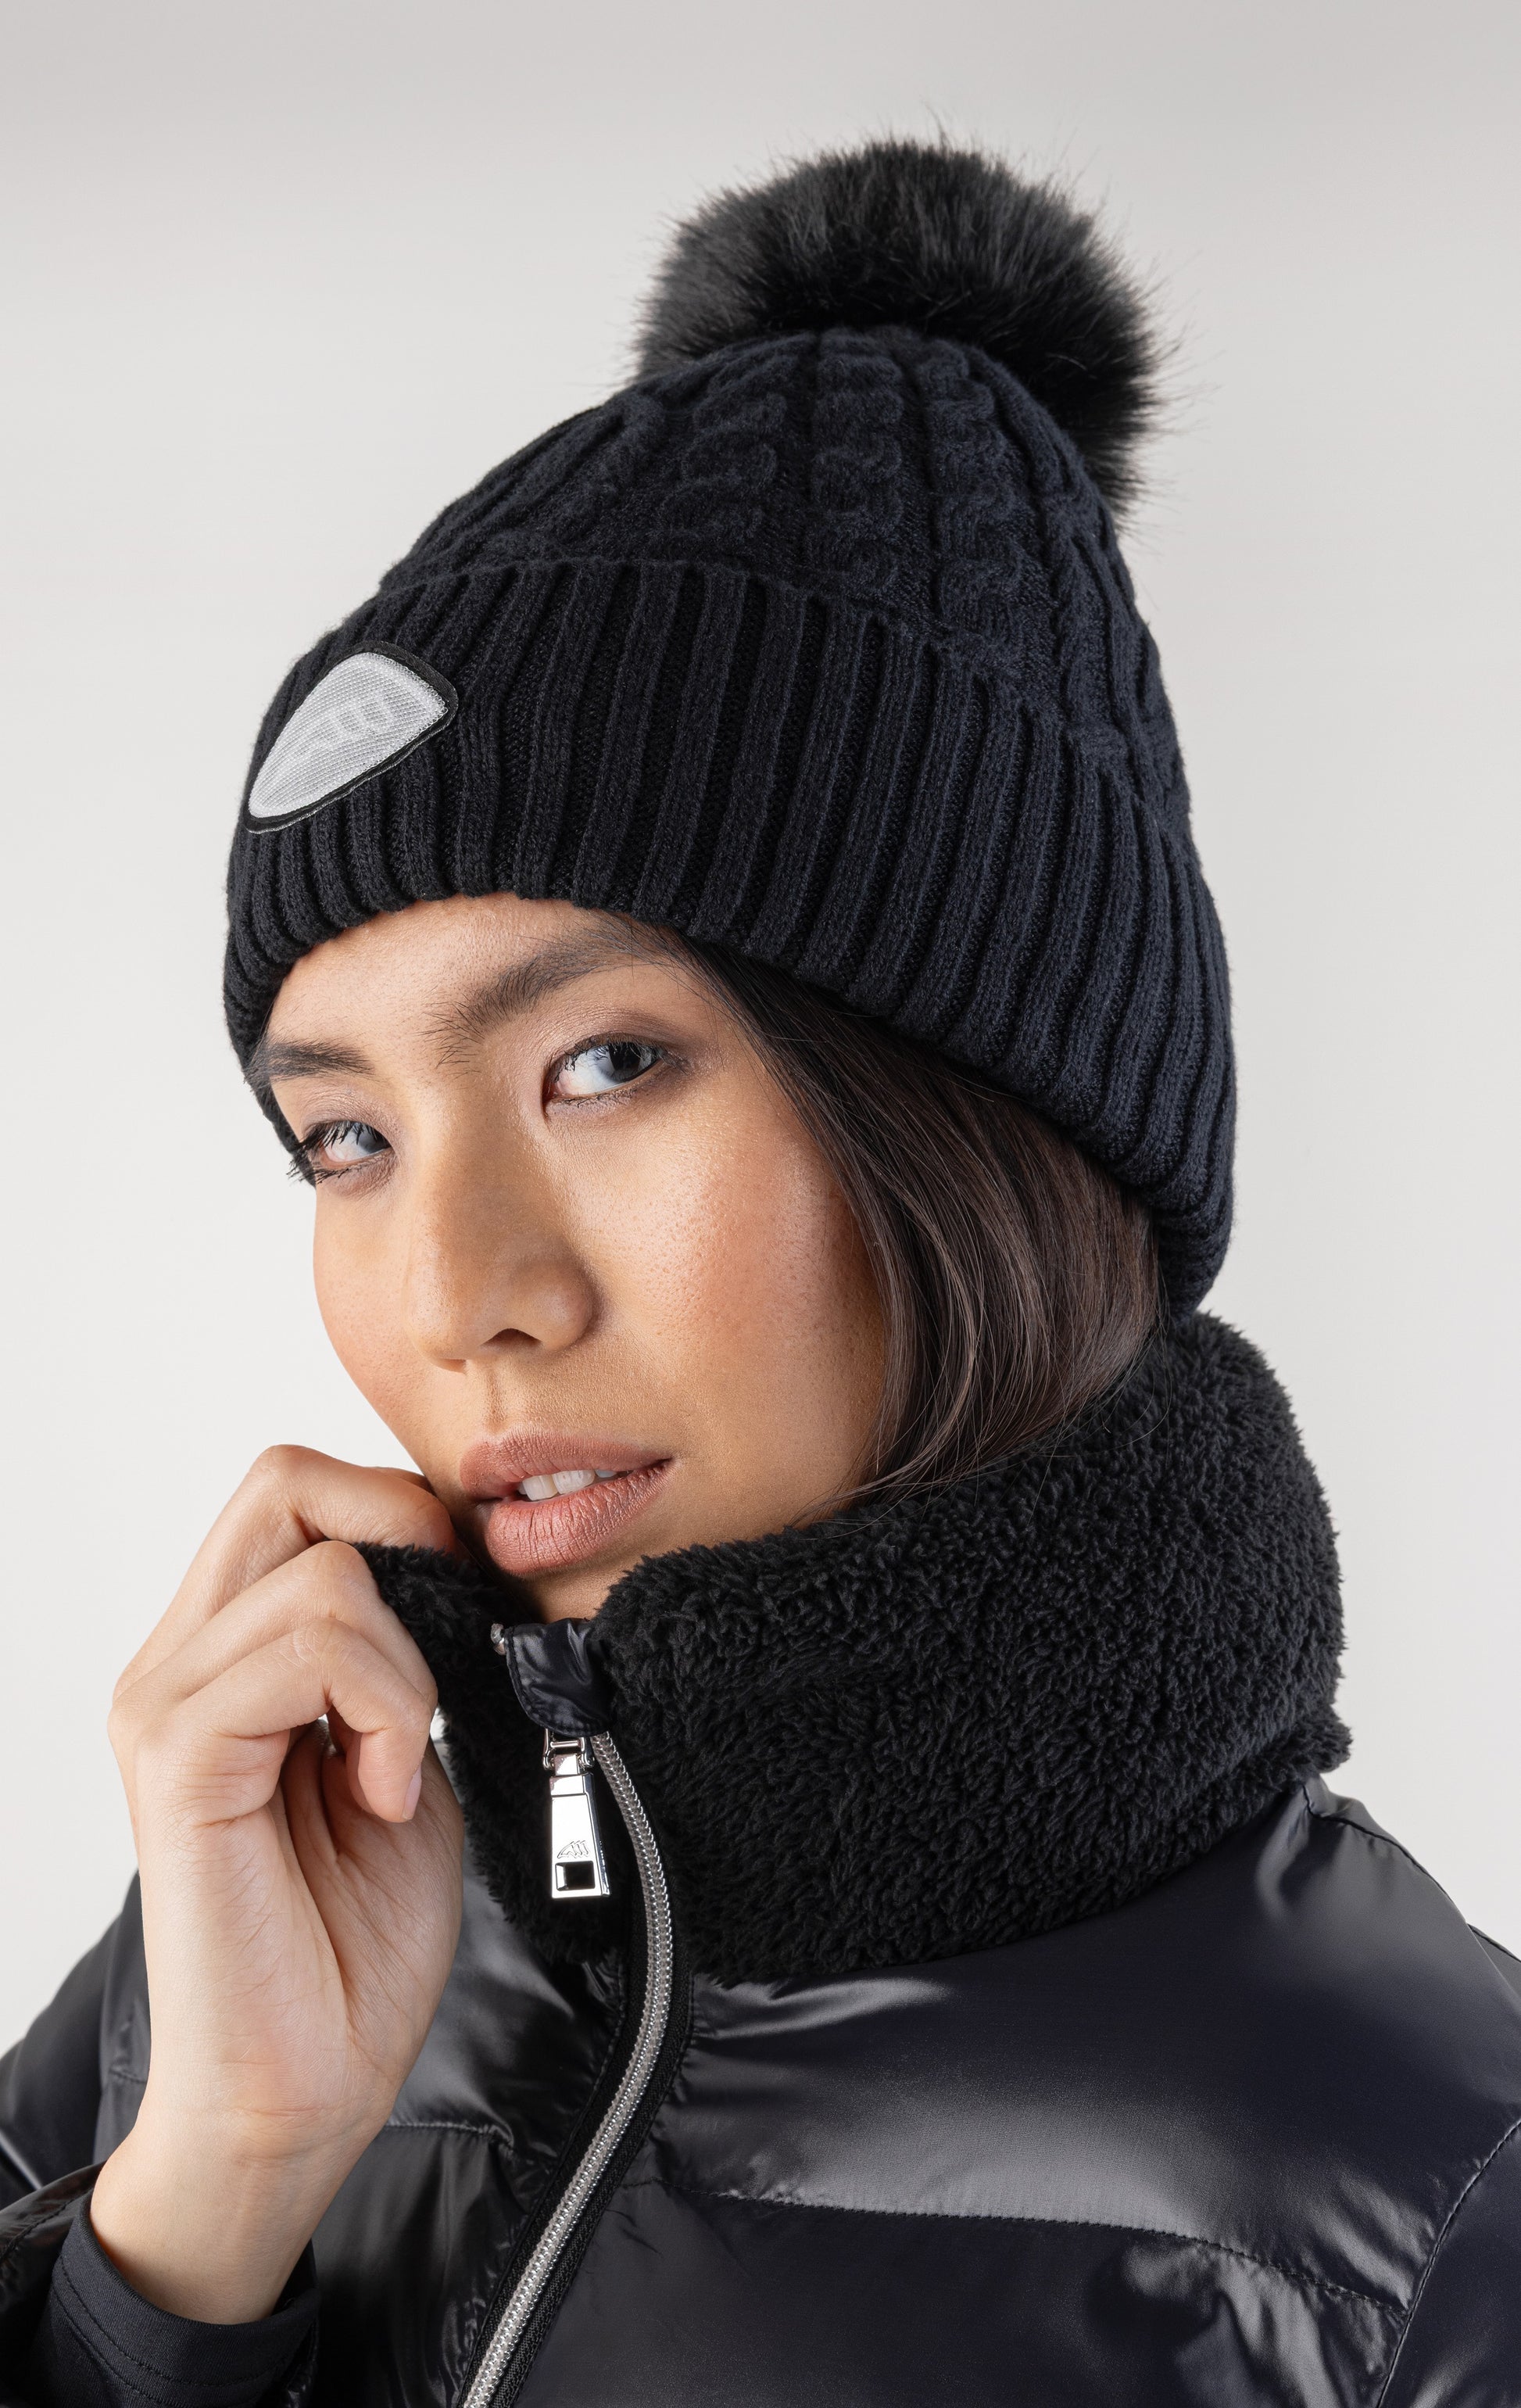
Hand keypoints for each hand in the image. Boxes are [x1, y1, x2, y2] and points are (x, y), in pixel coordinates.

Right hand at [90, 1450, 464, 2321]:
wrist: (306, 2085)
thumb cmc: (352, 1941)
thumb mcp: (405, 1752)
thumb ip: (405, 1654)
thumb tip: (452, 1562)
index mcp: (224, 1653)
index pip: (299, 1488)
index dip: (400, 1516)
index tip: (459, 1613)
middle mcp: (177, 1663)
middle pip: (288, 1482)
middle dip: (403, 1540)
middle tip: (445, 1650)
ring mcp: (165, 1705)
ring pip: (324, 1570)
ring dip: (408, 1667)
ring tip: (399, 1768)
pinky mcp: (178, 1759)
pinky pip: (308, 1648)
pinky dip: (387, 1709)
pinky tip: (382, 1793)